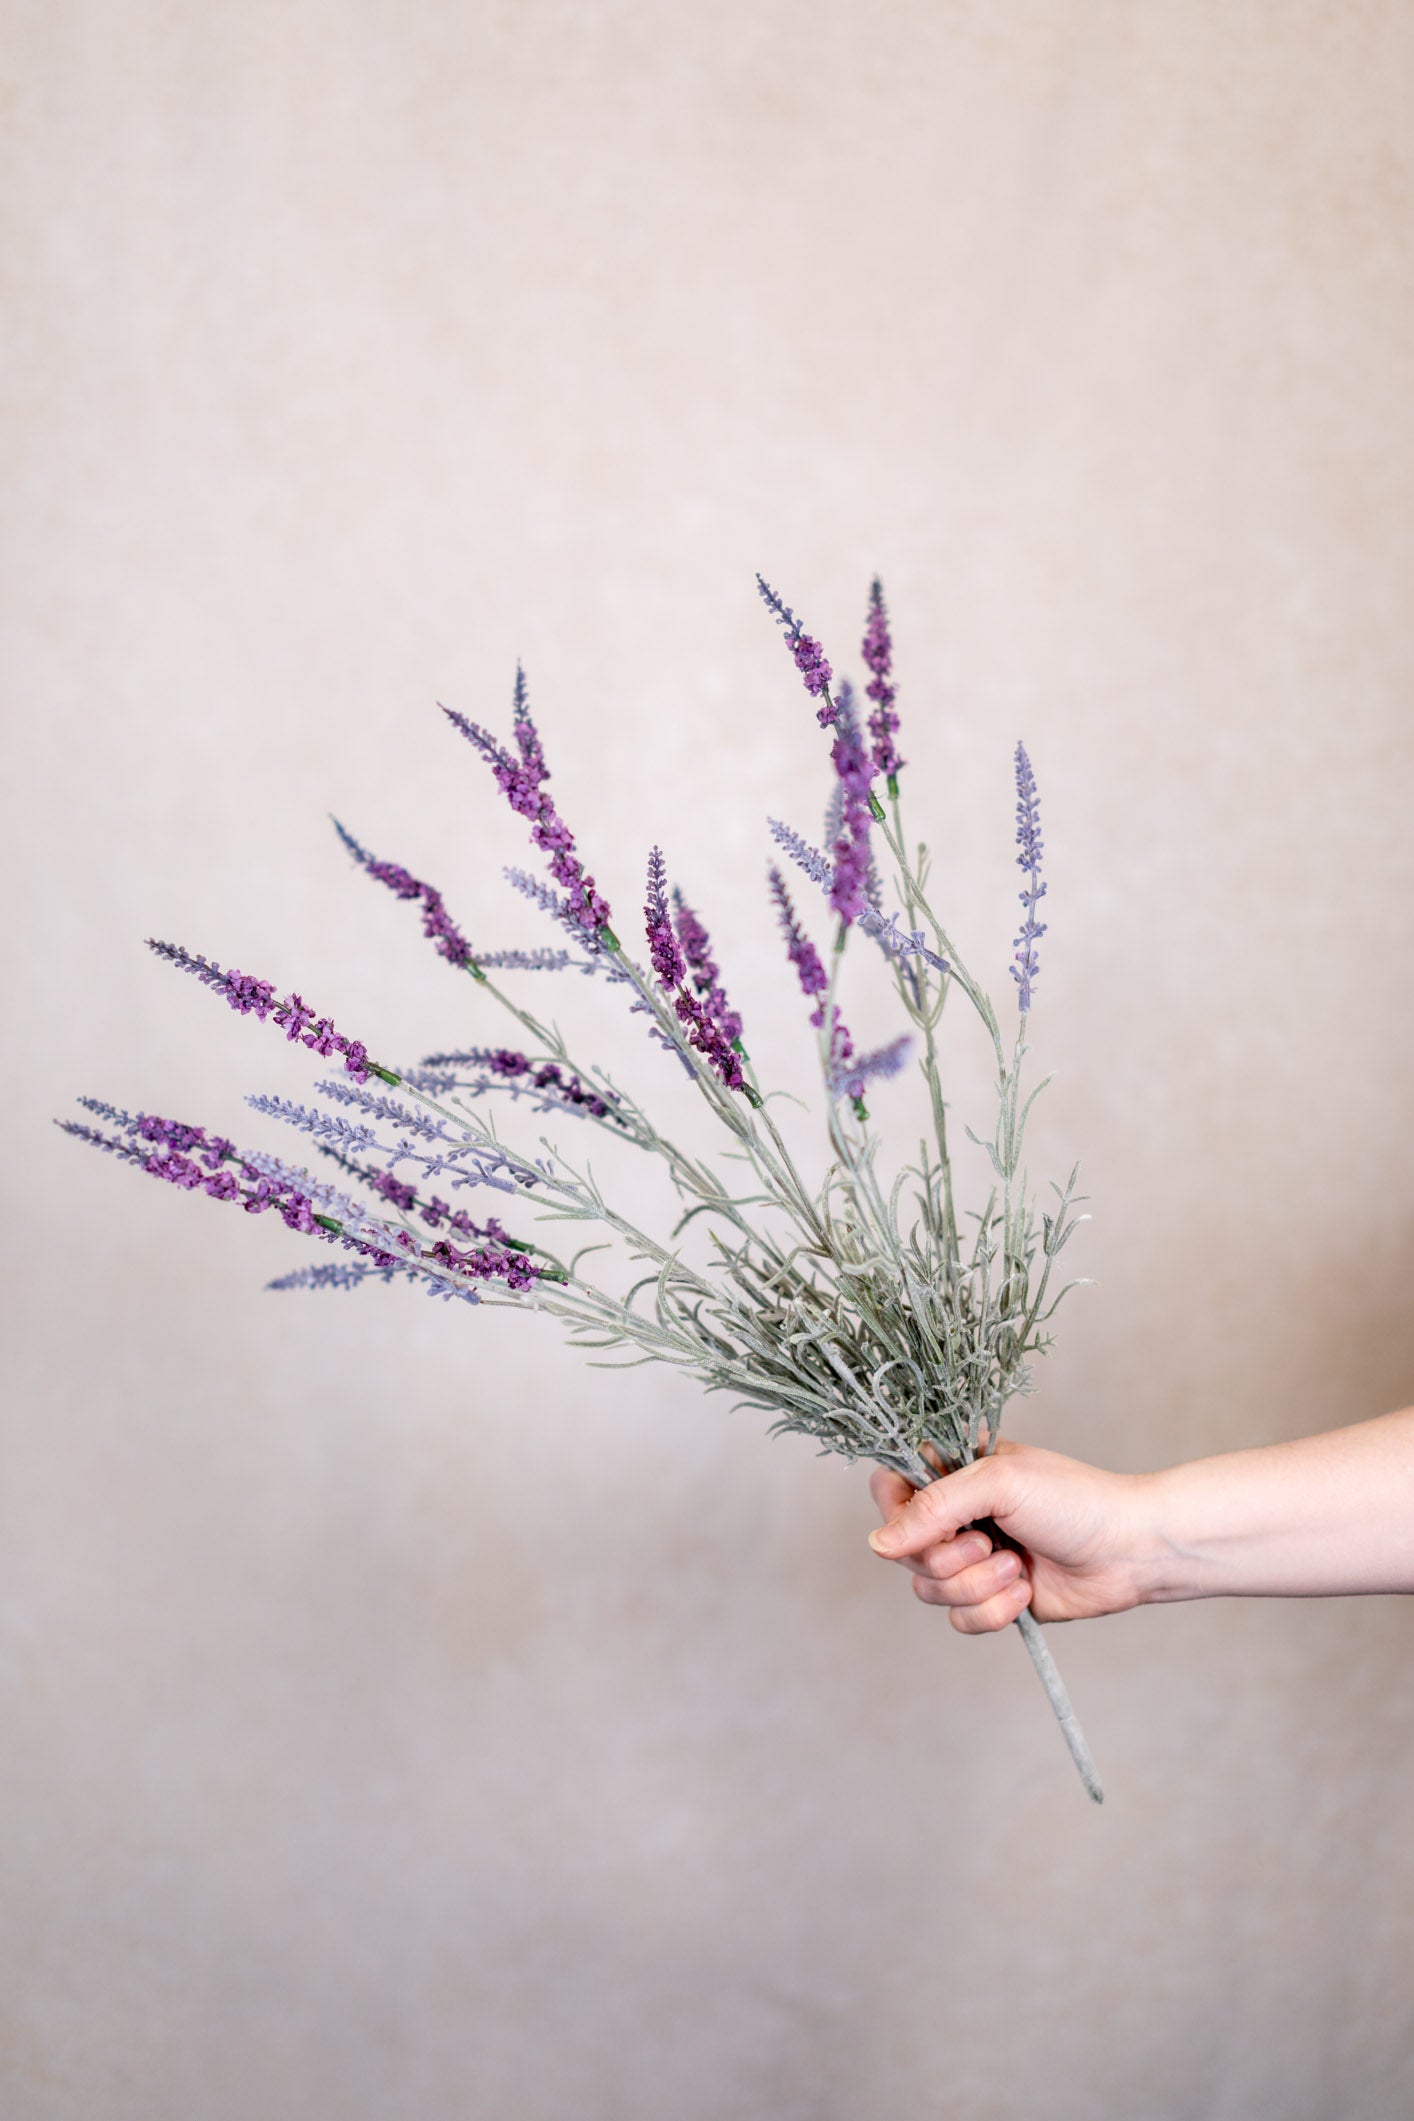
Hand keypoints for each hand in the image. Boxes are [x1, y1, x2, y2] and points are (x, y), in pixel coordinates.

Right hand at [867, 1440, 1154, 1630]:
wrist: (1129, 1551)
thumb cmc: (1074, 1500)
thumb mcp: (998, 1484)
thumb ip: (933, 1508)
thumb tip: (878, 1544)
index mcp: (954, 1475)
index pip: (890, 1489)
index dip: (896, 1513)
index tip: (928, 1523)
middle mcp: (957, 1518)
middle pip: (904, 1550)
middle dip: (950, 1557)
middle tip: (992, 1543)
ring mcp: (972, 1561)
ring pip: (930, 1589)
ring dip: (977, 1584)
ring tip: (1018, 1568)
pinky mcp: (992, 1600)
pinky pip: (960, 1620)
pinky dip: (993, 1612)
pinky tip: (1026, 1592)